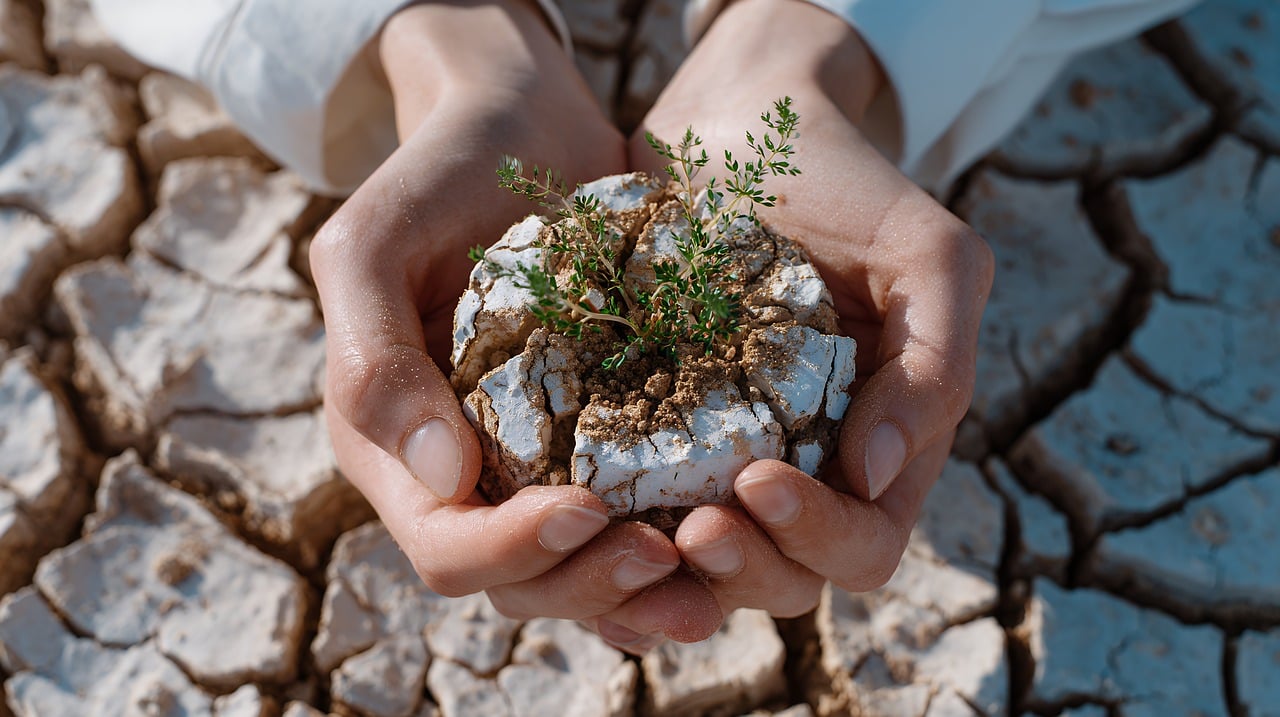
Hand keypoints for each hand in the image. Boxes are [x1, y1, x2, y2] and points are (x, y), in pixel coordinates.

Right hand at [311, 0, 691, 630]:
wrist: (519, 123)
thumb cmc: (440, 171)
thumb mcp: (376, 241)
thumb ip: (374, 355)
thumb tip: (437, 478)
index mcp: (393, 445)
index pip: (444, 545)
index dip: (511, 550)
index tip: (588, 510)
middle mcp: (458, 473)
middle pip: (518, 581)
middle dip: (590, 583)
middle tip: (667, 554)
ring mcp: (528, 463)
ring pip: (578, 572)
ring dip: (640, 592)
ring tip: (712, 582)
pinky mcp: (591, 442)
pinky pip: (624, 528)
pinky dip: (666, 562)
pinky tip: (716, 566)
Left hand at [614, 0, 994, 632]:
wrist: (739, 124)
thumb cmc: (843, 185)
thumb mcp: (927, 256)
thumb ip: (934, 365)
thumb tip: (876, 475)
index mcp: (877, 448)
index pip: (865, 544)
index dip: (820, 537)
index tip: (759, 479)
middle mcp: (802, 470)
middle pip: (784, 579)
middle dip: (743, 568)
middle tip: (690, 528)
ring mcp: (719, 460)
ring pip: (701, 570)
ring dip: (667, 575)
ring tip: (625, 530)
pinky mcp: (644, 437)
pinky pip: (627, 519)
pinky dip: (604, 543)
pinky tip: (569, 528)